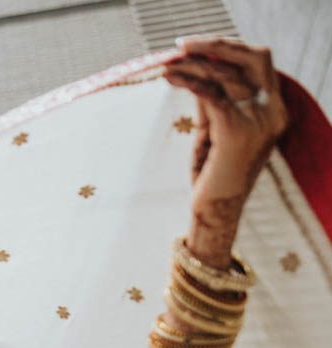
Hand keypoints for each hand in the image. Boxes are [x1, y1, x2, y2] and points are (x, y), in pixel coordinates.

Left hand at [163, 35, 289, 266]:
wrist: (215, 210)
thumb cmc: (213, 172)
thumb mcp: (215, 128)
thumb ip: (214, 100)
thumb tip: (197, 70)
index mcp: (274, 107)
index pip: (258, 61)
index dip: (228, 46)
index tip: (195, 44)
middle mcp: (274, 111)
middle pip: (251, 57)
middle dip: (215, 45)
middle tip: (181, 45)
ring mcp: (259, 121)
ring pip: (226, 74)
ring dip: (192, 65)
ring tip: (166, 66)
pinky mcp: (237, 132)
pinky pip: (212, 95)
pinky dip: (190, 82)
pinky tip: (171, 78)